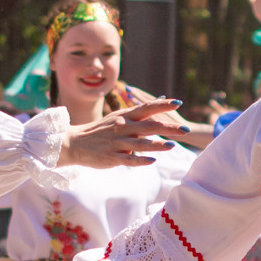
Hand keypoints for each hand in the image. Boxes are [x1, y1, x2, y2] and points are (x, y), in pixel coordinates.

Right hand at [59, 97, 179, 168]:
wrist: (76, 143)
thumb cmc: (101, 130)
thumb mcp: (119, 117)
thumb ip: (140, 112)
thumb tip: (160, 99)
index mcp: (125, 117)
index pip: (147, 108)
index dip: (162, 105)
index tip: (178, 102)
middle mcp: (122, 128)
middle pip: (149, 126)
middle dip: (168, 128)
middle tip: (185, 131)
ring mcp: (117, 143)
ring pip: (140, 143)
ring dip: (157, 144)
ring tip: (172, 145)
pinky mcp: (112, 157)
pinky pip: (128, 159)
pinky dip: (140, 160)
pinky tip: (152, 161)